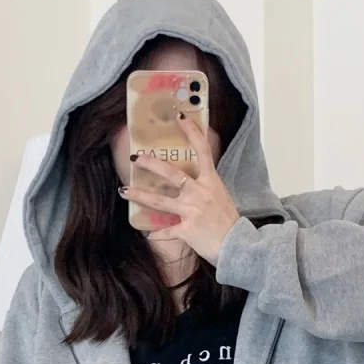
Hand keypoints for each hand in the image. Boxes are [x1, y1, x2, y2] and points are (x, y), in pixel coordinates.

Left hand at [118, 113, 239, 264]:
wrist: (238, 246)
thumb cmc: (229, 222)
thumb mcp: (220, 197)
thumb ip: (205, 187)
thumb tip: (190, 182)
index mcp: (211, 181)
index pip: (202, 151)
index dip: (192, 132)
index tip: (180, 117)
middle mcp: (200, 193)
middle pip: (172, 173)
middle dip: (152, 164)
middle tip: (136, 158)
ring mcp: (192, 211)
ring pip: (160, 201)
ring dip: (140, 195)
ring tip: (125, 191)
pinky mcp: (187, 230)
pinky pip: (167, 232)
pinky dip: (157, 234)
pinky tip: (148, 234)